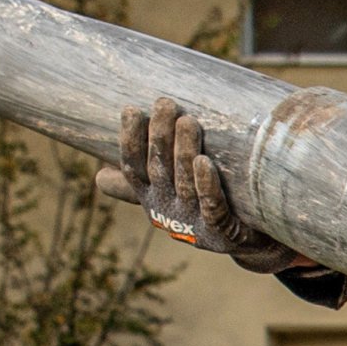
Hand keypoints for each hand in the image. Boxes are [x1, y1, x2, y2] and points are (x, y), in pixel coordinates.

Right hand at [95, 97, 307, 274]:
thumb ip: (141, 181)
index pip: (133, 168)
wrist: (248, 241)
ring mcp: (193, 223)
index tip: (131, 110)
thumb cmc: (205, 205)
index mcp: (152, 198)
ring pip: (185, 184)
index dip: (130, 141)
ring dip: (184, 152)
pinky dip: (207, 184)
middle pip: (159, 169)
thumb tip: (98, 177)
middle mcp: (167, 211)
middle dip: (160, 136)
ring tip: (187, 121)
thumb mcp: (171, 192)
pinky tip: (205, 162)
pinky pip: (212, 207)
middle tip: (165, 104)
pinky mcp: (219, 232)